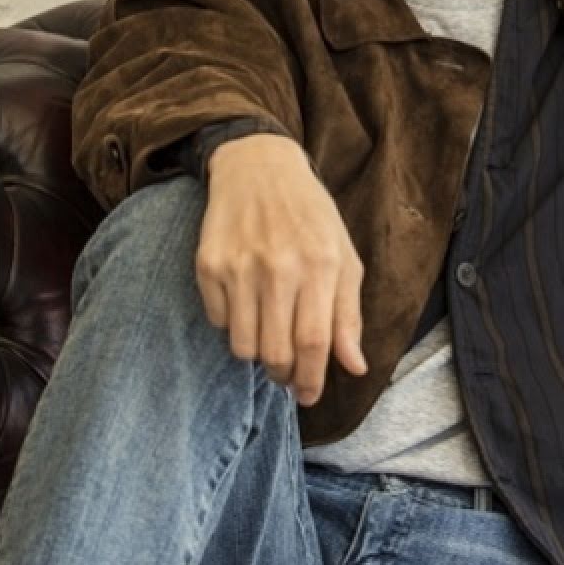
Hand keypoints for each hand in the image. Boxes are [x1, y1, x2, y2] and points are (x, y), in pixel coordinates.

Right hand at [195, 135, 366, 404]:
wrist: (259, 168)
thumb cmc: (310, 216)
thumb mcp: (343, 257)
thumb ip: (348, 314)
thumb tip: (355, 367)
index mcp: (320, 264)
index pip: (314, 342)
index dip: (312, 379)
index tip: (309, 396)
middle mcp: (278, 266)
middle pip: (275, 353)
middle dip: (284, 376)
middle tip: (288, 373)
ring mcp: (239, 266)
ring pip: (242, 346)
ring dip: (257, 354)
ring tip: (268, 335)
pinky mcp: (208, 264)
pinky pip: (218, 322)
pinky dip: (232, 325)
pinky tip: (246, 303)